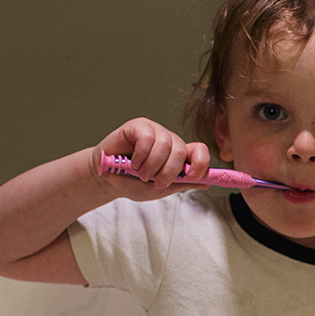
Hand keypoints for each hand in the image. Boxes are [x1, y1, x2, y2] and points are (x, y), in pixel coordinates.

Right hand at [92, 118, 213, 199]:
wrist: (108, 179)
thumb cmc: (134, 182)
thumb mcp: (160, 189)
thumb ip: (181, 184)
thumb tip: (207, 184)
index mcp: (178, 155)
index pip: (199, 151)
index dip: (201, 162)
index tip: (192, 176)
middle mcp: (169, 141)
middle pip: (181, 150)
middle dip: (169, 171)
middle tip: (155, 181)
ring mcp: (154, 131)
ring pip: (165, 145)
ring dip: (152, 165)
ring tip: (141, 173)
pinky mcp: (138, 126)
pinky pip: (147, 138)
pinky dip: (141, 155)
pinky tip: (133, 162)